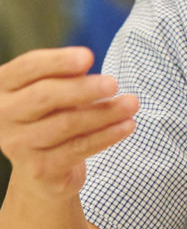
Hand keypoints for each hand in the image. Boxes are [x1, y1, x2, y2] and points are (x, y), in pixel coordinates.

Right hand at [0, 47, 138, 198]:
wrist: (42, 172)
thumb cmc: (50, 118)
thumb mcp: (54, 94)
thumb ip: (65, 78)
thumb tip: (84, 64)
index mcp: (2, 87)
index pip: (28, 67)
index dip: (59, 61)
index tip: (89, 57)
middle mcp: (3, 115)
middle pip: (46, 96)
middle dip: (84, 88)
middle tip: (114, 83)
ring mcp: (19, 145)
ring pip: (67, 124)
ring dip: (105, 112)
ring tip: (132, 103)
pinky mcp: (40, 169)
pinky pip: (79, 148)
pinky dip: (107, 135)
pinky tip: (127, 126)